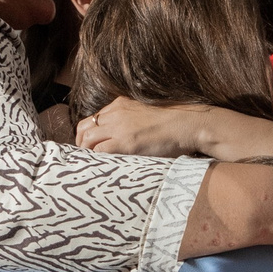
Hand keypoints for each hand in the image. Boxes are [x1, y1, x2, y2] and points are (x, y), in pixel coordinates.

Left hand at [78, 98, 207, 156]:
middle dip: (82, 143)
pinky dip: (96, 160)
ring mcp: (119, 127)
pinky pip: (99, 152)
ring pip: (88, 139)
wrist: (190, 124)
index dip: (89, 133)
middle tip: (86, 157)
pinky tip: (101, 168)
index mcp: (122, 104)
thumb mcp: (150, 113)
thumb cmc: (177, 123)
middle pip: (85, 127)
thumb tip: (132, 135)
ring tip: (92, 165)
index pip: (95, 118)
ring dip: (87, 153)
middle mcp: (116, 112)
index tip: (92, 146)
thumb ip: (135, 120)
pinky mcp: (125, 143)